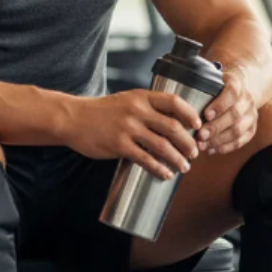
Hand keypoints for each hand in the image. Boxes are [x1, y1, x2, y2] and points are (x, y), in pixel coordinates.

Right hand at [64, 90, 201, 179]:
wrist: (73, 118)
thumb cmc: (102, 111)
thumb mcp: (126, 100)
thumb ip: (147, 108)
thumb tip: (173, 123)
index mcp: (141, 97)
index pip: (173, 102)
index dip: (190, 114)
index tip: (198, 126)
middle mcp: (136, 110)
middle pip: (172, 127)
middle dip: (188, 143)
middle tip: (194, 153)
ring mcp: (127, 128)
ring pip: (162, 146)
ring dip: (177, 158)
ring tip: (184, 166)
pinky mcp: (119, 145)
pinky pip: (145, 159)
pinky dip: (159, 168)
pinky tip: (165, 174)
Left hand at [196, 66, 258, 155]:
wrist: (236, 93)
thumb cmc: (214, 89)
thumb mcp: (209, 82)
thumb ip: (197, 86)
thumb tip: (176, 98)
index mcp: (236, 84)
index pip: (232, 92)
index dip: (219, 105)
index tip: (205, 115)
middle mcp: (247, 99)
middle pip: (235, 115)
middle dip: (216, 127)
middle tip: (200, 135)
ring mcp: (251, 115)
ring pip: (238, 130)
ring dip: (219, 140)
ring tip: (202, 146)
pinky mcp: (251, 129)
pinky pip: (240, 141)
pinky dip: (225, 147)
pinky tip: (211, 150)